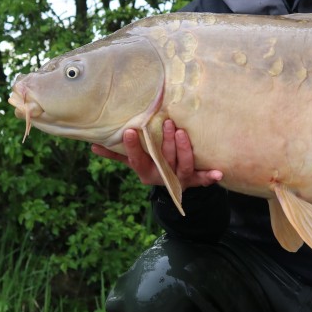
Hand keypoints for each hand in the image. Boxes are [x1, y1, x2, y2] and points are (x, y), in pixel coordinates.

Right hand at [91, 119, 222, 188]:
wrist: (173, 189)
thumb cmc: (152, 166)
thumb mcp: (134, 162)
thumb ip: (116, 154)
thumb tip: (92, 144)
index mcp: (145, 172)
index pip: (138, 160)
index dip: (134, 147)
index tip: (130, 130)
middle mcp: (162, 176)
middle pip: (164, 160)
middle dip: (166, 142)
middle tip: (167, 123)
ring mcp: (179, 179)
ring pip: (182, 165)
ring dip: (183, 150)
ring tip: (182, 132)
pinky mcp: (195, 180)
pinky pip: (203, 179)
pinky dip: (210, 177)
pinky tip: (219, 173)